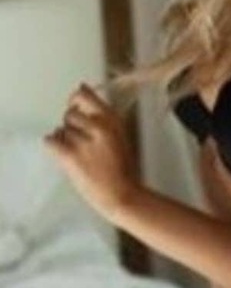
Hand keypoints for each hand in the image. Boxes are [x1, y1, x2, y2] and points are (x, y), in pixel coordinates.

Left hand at [44, 82, 140, 221]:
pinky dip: (53, 145)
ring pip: (61, 129)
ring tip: (77, 151)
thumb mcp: (119, 135)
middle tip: (78, 138)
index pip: (87, 96)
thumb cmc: (122, 167)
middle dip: (71, 124)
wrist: (121, 193)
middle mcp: (98, 126)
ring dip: (64, 138)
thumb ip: (103, 117)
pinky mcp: (71, 156)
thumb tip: (82, 93)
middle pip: (70, 114)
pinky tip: (63, 152)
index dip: (77, 97)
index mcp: (112, 120)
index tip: (75, 100)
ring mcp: (84, 141)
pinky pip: (51, 141)